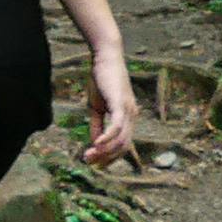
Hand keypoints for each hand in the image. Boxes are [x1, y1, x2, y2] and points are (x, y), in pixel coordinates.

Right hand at [80, 51, 136, 168]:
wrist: (105, 57)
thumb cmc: (101, 80)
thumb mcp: (97, 107)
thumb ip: (97, 125)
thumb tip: (95, 143)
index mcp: (128, 117)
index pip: (123, 145)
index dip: (110, 157)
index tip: (95, 163)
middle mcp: (132, 116)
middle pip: (123, 147)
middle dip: (107, 158)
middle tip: (90, 163)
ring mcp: (128, 110)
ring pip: (121, 140)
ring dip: (104, 151)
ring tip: (89, 156)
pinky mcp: (121, 104)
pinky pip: (116, 127)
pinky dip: (107, 138)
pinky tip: (96, 144)